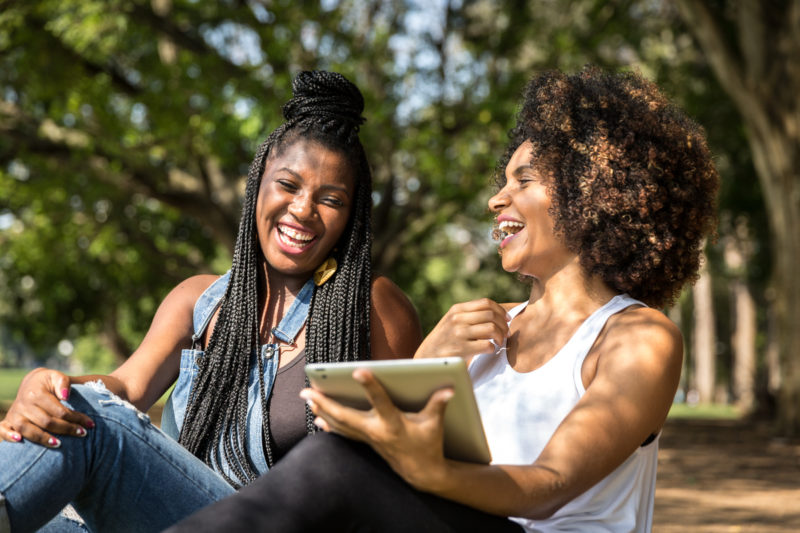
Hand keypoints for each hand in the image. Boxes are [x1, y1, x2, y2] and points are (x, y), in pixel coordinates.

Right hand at [0, 368, 93, 446]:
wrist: (31, 383)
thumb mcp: (57, 376)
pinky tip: (19, 441)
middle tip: (83, 434)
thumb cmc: (49, 382)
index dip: (76, 419)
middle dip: (66, 429)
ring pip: (28, 429)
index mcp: (36, 394)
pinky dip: (8, 436)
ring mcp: (14, 414)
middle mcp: (23, 404)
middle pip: (46, 422)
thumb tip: (65, 396)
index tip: (89, 424)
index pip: (59, 411)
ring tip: (59, 444)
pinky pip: (2, 430)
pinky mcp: (8, 421)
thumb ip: (63, 383)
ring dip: (43, 438)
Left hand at [301, 369, 452, 490]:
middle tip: (307, 391)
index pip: (380, 402)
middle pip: (346, 416)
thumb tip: (449, 388)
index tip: (358, 370)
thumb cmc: (429, 444)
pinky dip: (330, 424)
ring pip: (340, 424)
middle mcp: (377, 431)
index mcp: (394, 424)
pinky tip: (318, 417)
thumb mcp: (435, 424)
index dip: (371, 386)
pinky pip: (344, 433)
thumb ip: (439, 404)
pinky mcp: (366, 442)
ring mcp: (369, 438)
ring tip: (307, 397)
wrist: (422, 473)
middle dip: (325, 404)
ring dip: (322, 411)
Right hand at [415, 298, 509, 358]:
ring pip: (491, 329)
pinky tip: (489, 350)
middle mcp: (457, 319)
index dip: (500, 310)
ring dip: (500, 336)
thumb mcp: (451, 321)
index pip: (485, 303)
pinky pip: (487, 345)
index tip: (506, 319)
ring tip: (499, 342)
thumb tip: (498, 314)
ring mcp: (458, 334)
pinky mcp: (460, 350)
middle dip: (503, 325)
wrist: (426, 357)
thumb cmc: (445, 340)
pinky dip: (493, 348)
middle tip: (505, 333)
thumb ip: (469, 315)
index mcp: (456, 310)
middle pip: (491, 315)